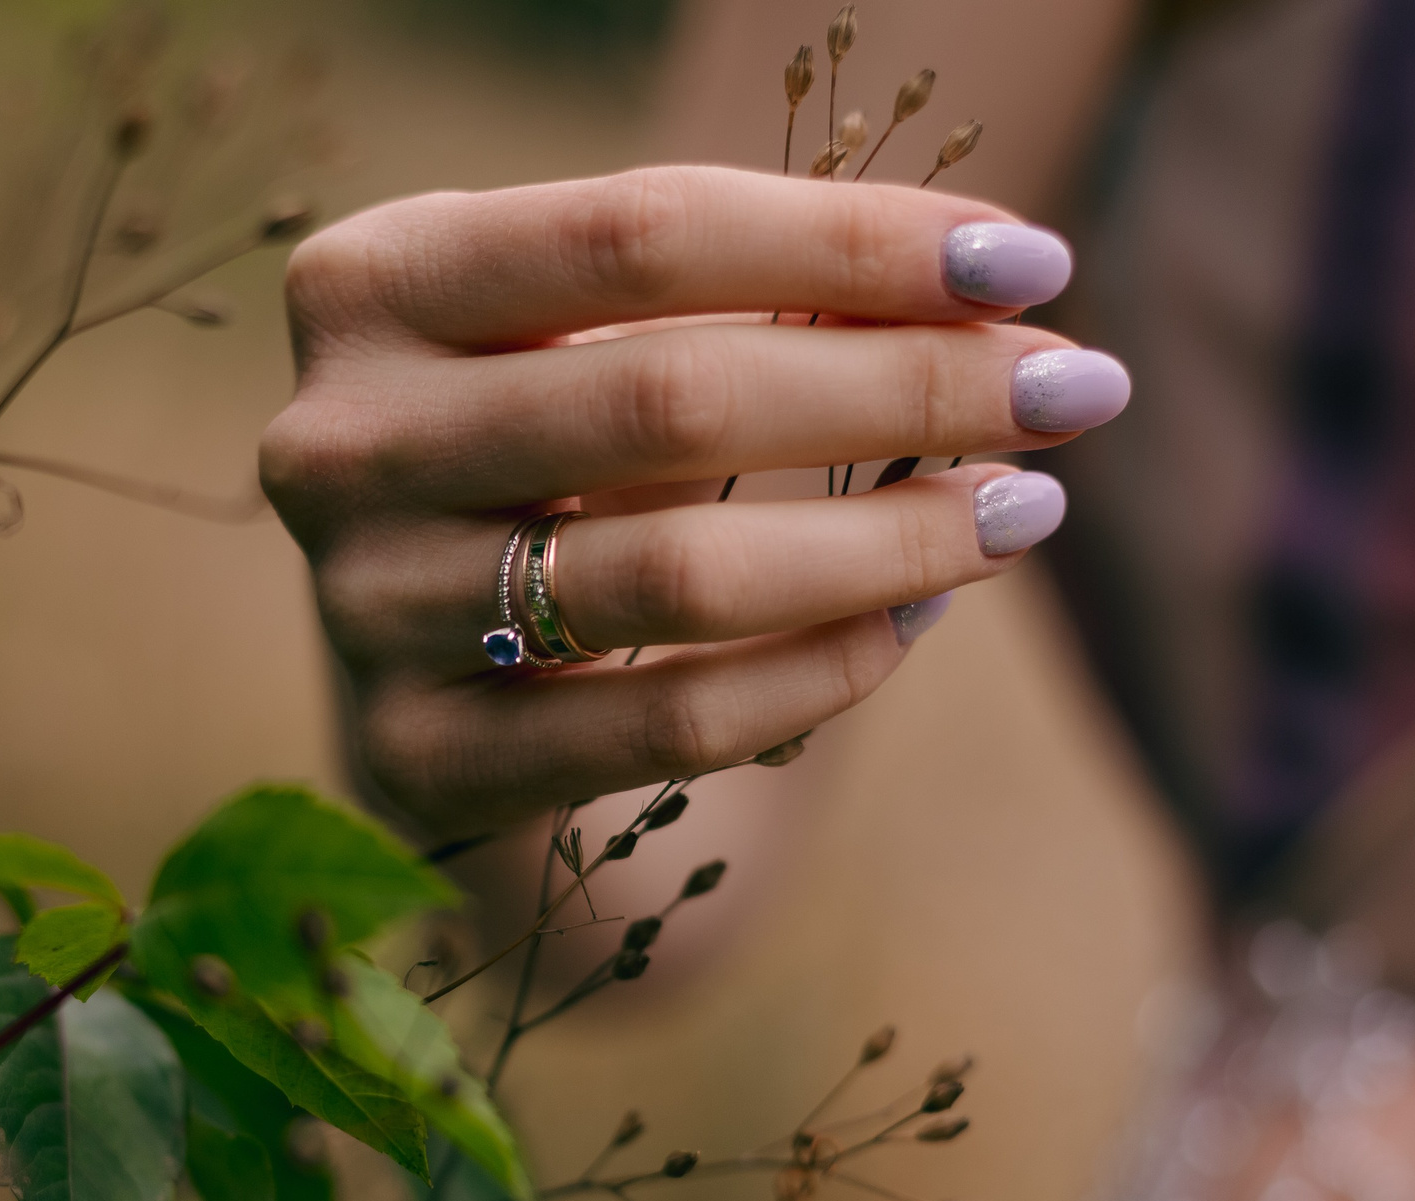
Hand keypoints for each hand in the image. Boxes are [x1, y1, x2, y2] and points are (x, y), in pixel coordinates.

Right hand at [259, 165, 1126, 836]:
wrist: (405, 639)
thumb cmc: (533, 439)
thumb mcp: (583, 327)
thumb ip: (728, 297)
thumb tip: (991, 293)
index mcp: (371, 281)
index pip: (641, 234)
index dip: (850, 238)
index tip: (1030, 261)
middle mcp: (339, 441)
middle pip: (671, 396)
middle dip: (910, 386)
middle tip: (1076, 392)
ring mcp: (365, 606)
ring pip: (678, 576)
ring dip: (890, 539)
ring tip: (1023, 510)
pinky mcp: (417, 753)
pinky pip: (663, 725)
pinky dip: (817, 673)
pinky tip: (917, 620)